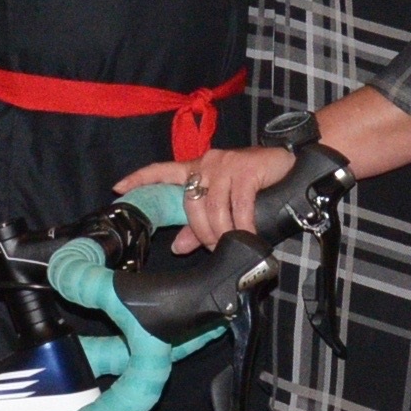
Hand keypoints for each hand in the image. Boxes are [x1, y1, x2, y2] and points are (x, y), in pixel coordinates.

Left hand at [129, 145, 288, 252]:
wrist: (291, 164)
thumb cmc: (257, 184)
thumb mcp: (225, 205)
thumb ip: (198, 226)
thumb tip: (177, 247)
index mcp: (197, 169)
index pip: (162, 171)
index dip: (140, 178)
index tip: (118, 187)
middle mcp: (207, 163)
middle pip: (190, 203)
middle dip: (200, 231)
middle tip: (213, 247)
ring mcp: (226, 164)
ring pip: (212, 207)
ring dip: (220, 231)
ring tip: (230, 243)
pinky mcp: (245, 169)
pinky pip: (238, 205)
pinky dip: (242, 224)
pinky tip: (248, 234)